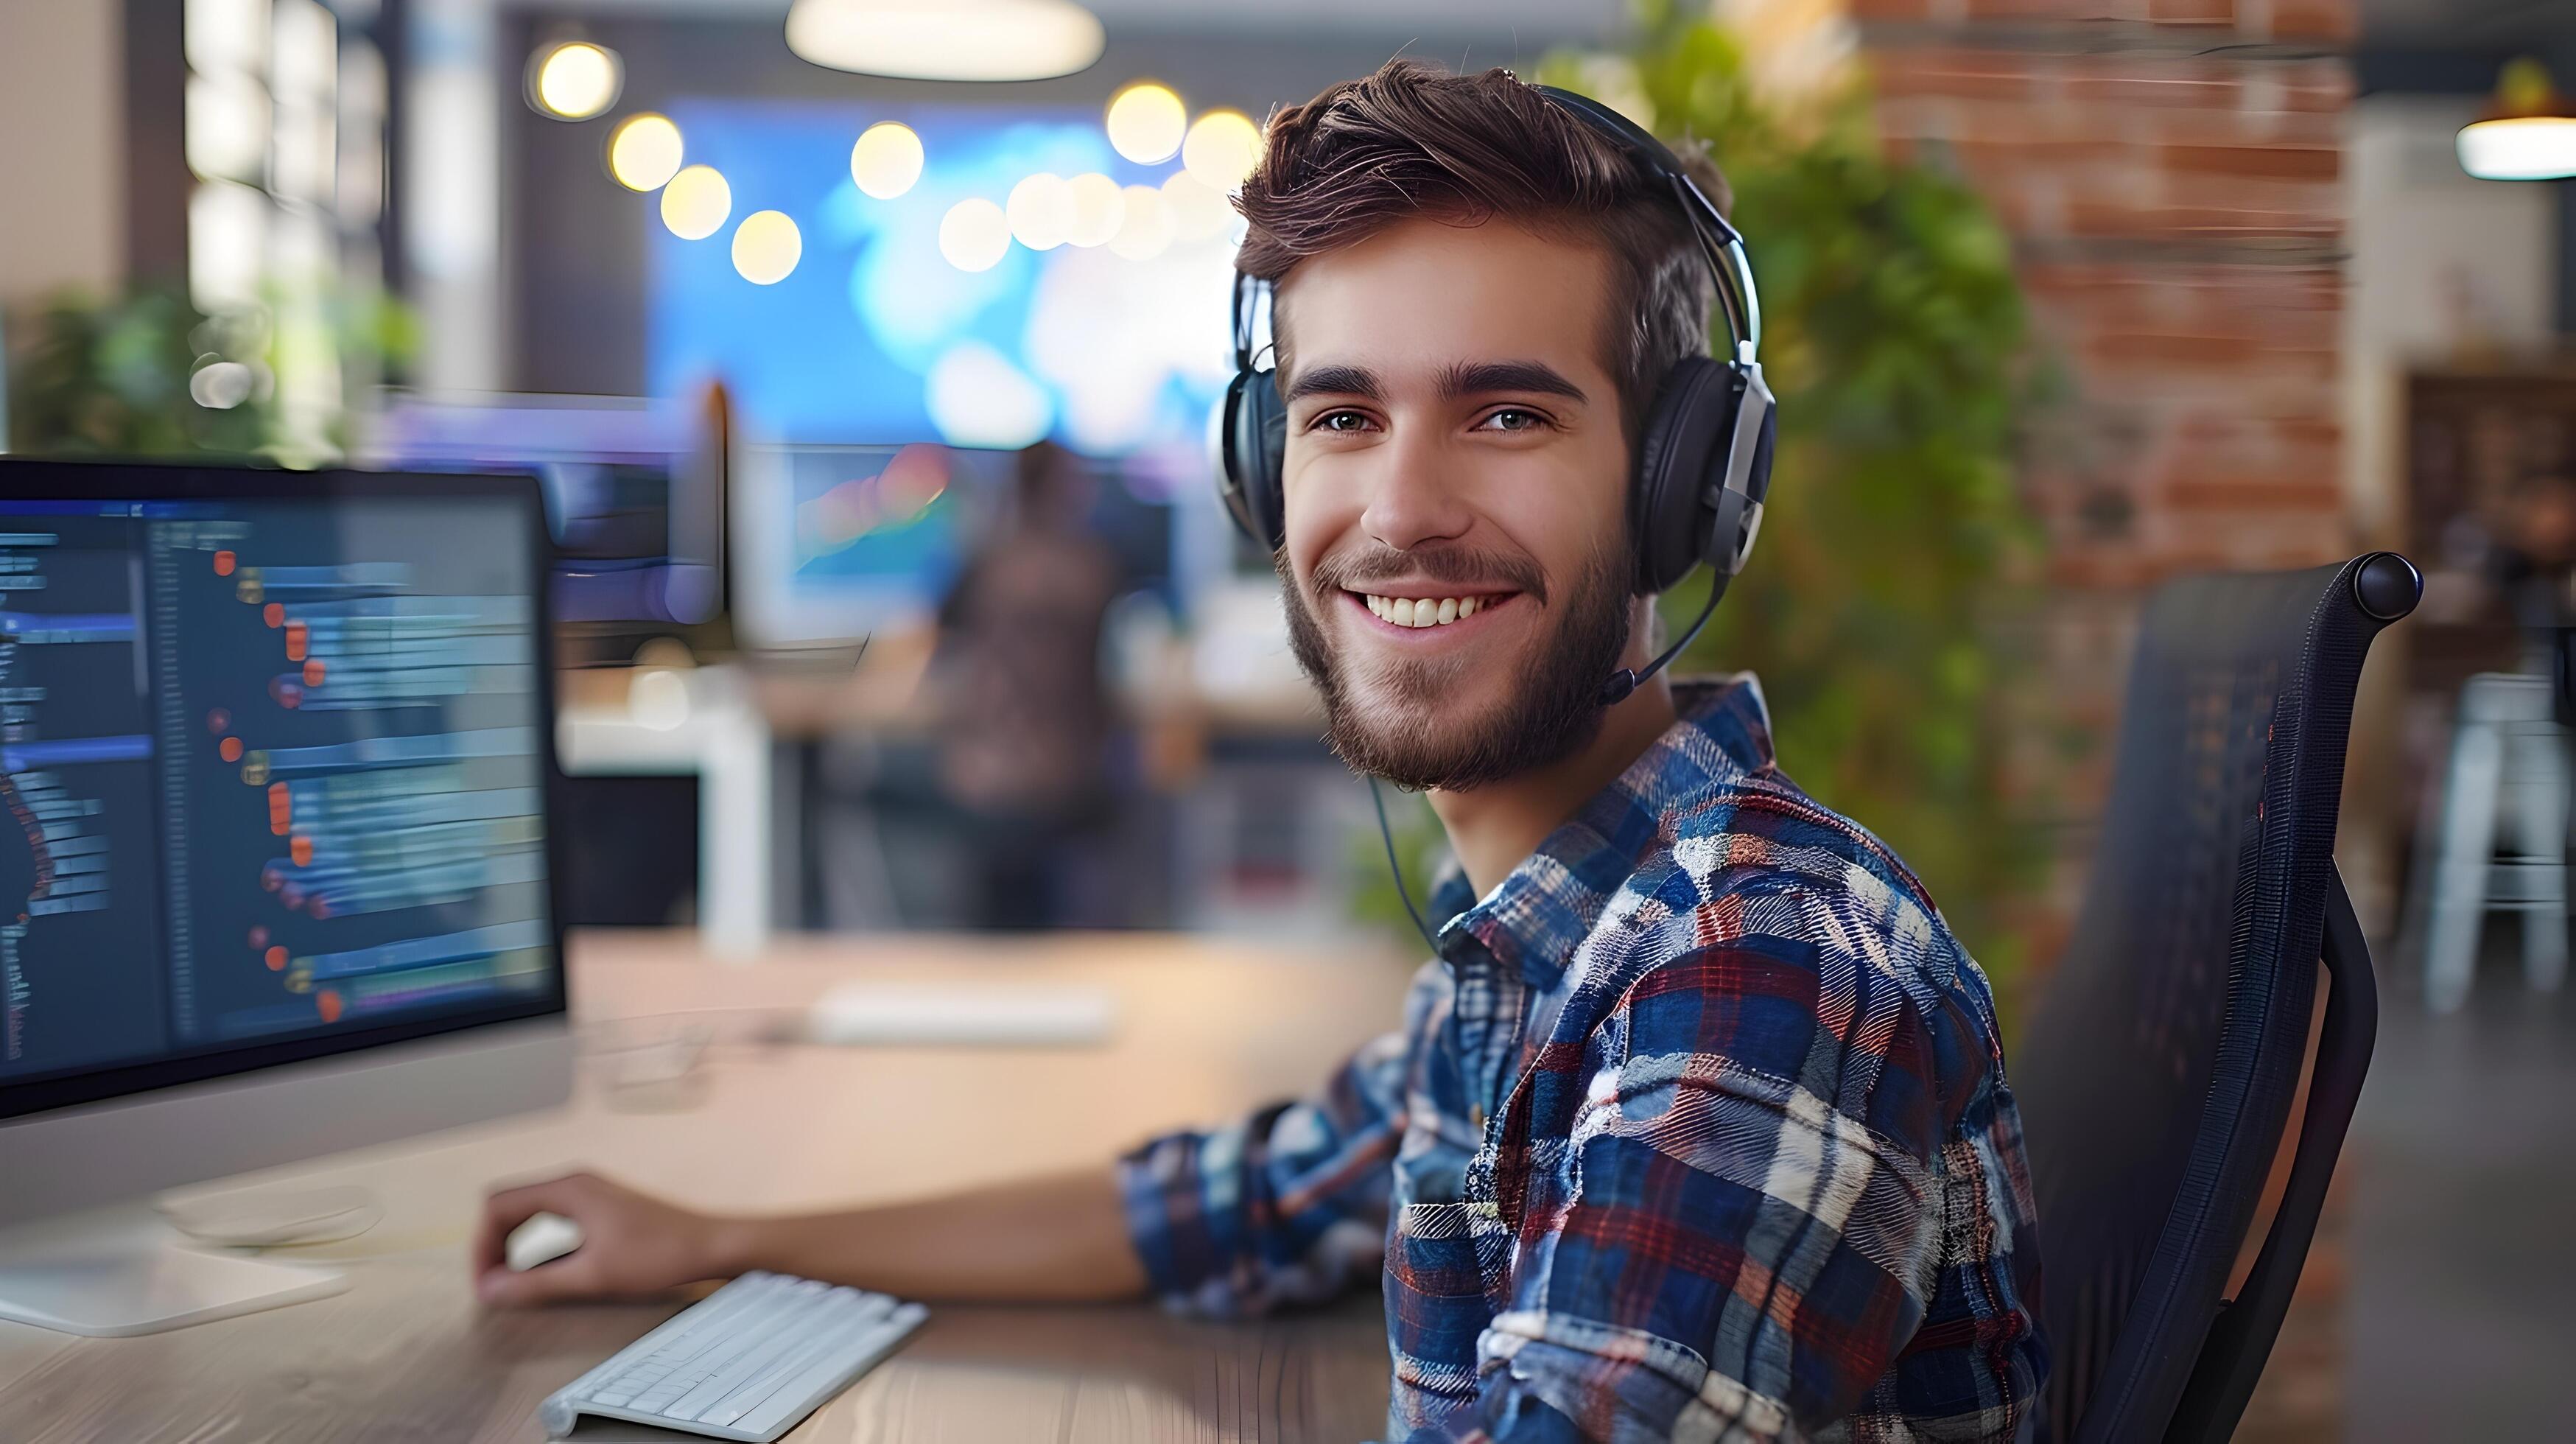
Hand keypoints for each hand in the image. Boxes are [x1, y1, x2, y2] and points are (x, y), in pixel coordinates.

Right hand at [473, 1170, 734, 1306]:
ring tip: (511, 1282)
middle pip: (509, 1206)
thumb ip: (536, 1285)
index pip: (497, 1206)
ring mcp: (589, 1192)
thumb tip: (490, 1291)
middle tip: (493, 1286)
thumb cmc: (659, 1255)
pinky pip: (551, 1218)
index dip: (482, 1245)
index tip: (485, 1283)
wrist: (711, 1244)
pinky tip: (542, 1272)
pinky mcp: (601, 1206)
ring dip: (514, 1245)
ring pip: (530, 1212)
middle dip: (493, 1245)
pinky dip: (537, 1243)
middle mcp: (575, 1182)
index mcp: (567, 1189)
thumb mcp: (591, 1276)